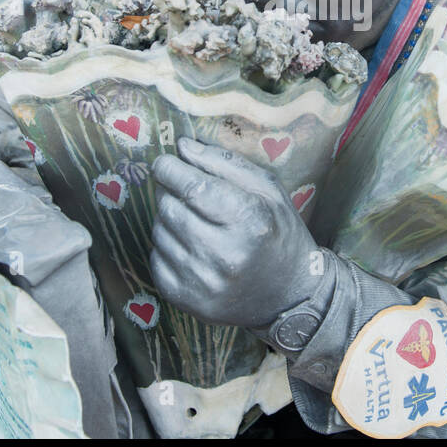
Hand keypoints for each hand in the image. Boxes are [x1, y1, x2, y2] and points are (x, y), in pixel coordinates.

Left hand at [150, 137, 325, 328]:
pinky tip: (188, 246)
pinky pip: (156, 258)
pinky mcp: (186, 300)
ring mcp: (203, 282)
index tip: (164, 162)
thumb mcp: (267, 190)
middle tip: (181, 190)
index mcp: (249, 221)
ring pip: (160, 232)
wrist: (289, 295)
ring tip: (191, 220)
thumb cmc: (279, 233)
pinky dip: (166, 246)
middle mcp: (225, 255)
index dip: (170, 169)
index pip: (193, 187)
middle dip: (169, 191)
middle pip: (171, 208)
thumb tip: (183, 147)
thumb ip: (225, 164)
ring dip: (168, 218)